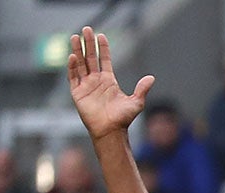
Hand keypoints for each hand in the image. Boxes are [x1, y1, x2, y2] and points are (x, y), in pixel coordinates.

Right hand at [69, 26, 154, 141]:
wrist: (111, 131)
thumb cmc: (123, 119)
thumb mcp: (136, 103)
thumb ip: (142, 89)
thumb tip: (152, 78)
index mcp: (109, 81)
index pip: (104, 60)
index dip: (103, 48)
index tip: (101, 36)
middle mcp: (96, 81)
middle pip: (91, 58)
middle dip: (89, 44)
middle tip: (87, 29)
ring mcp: (86, 86)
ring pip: (80, 64)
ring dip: (78, 50)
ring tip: (76, 37)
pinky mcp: (77, 93)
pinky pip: (73, 77)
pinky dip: (72, 67)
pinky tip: (73, 56)